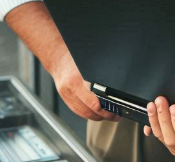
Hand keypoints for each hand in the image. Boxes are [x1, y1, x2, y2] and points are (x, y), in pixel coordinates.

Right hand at [4, 1, 118, 121]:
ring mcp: (66, 96)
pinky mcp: (65, 98)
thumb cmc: (75, 56)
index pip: (93, 103)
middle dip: (104, 116)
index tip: (116, 112)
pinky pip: (77, 110)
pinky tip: (97, 113)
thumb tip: (117, 84)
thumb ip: (102, 73)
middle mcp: (70, 90)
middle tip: (116, 116)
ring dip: (96, 117)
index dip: (106, 110)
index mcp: (77, 81)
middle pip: (89, 111)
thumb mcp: (91, 63)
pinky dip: (88, 113)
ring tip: (109, 115)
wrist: (57, 57)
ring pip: (83, 113)